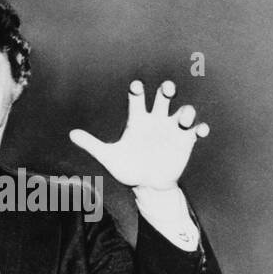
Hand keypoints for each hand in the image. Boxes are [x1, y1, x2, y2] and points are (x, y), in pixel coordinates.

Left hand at [69, 80, 209, 191]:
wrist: (147, 186)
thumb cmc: (128, 168)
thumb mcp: (109, 157)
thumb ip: (92, 144)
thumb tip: (71, 134)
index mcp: (137, 120)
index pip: (137, 98)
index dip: (137, 90)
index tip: (136, 87)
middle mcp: (156, 120)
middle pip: (164, 98)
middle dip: (167, 90)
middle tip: (167, 89)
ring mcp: (172, 130)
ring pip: (183, 113)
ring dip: (186, 112)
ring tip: (184, 117)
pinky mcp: (186, 142)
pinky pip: (197, 130)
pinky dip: (201, 128)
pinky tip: (201, 131)